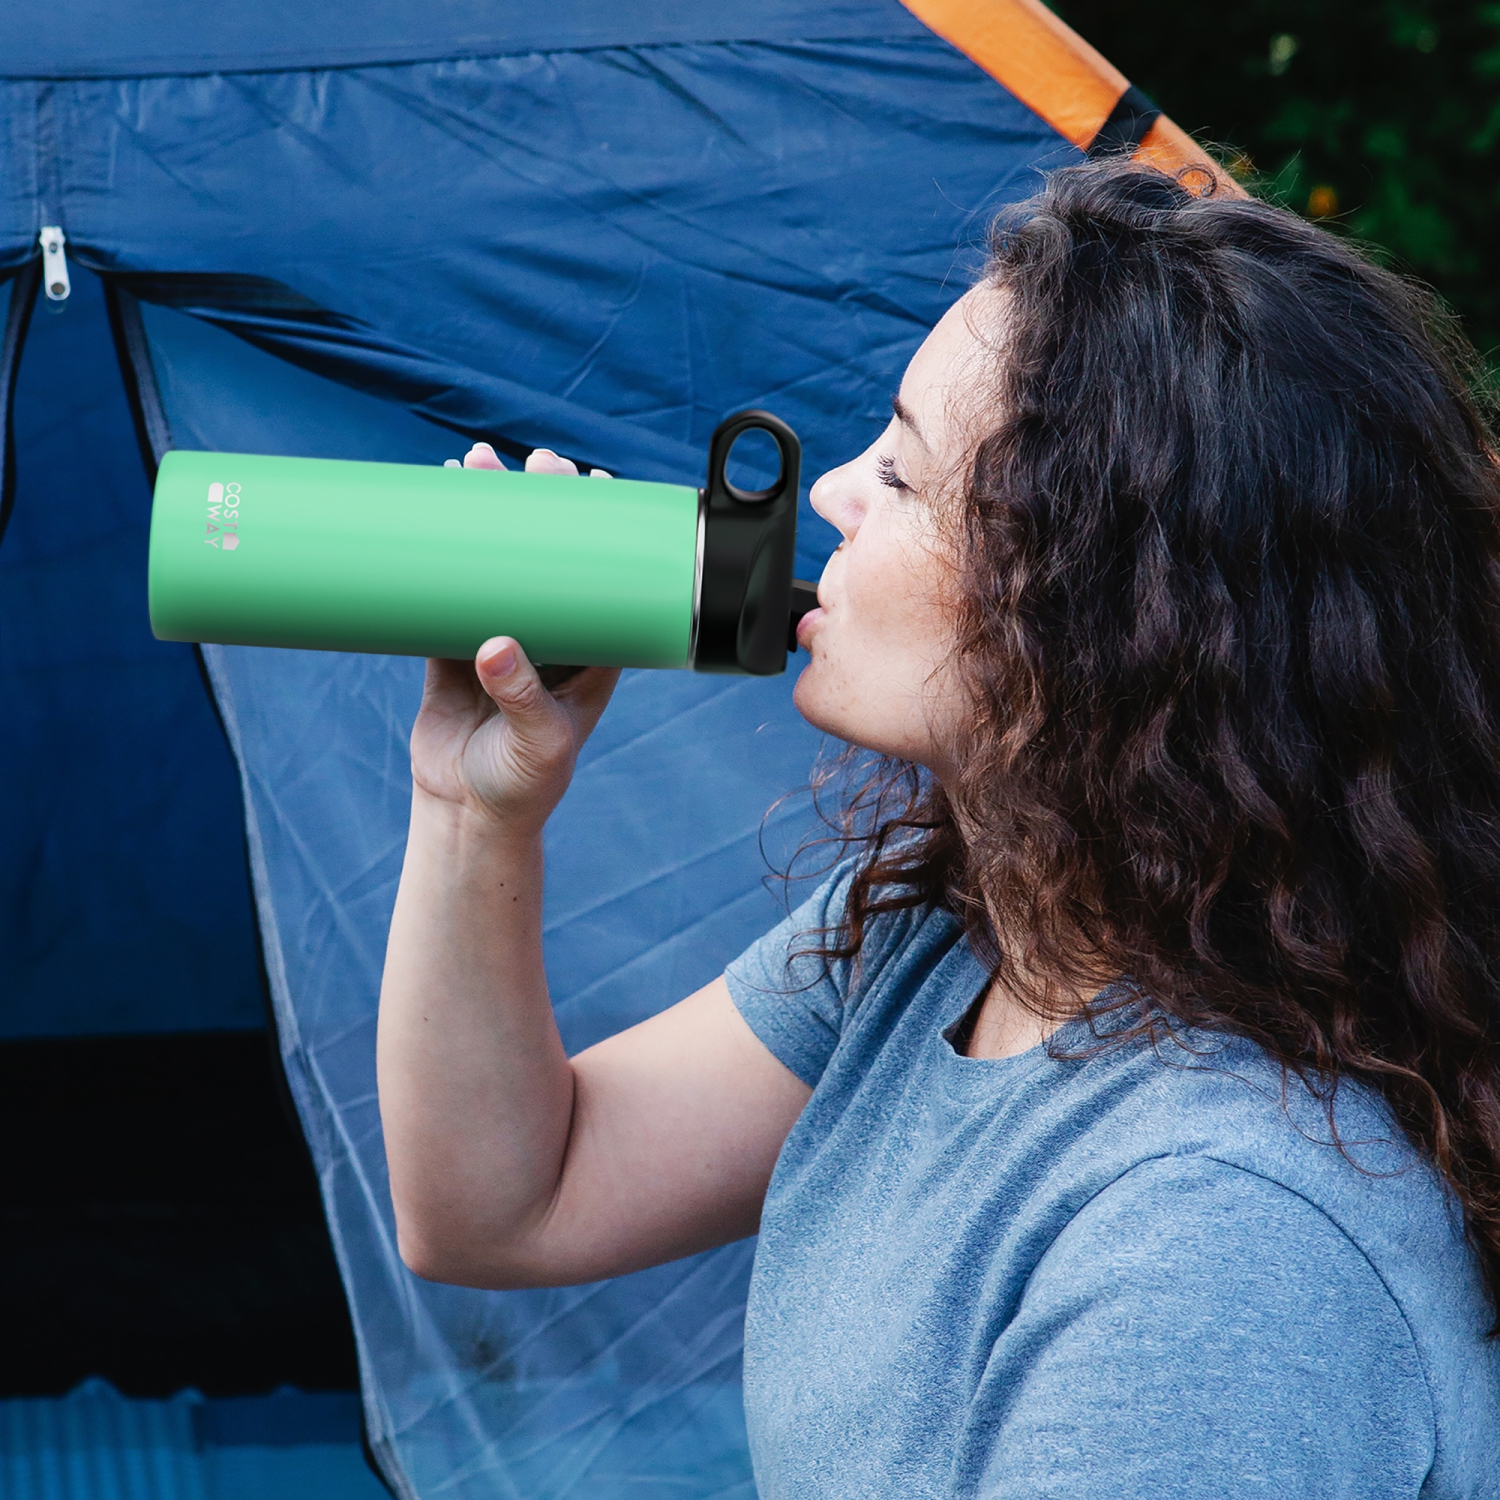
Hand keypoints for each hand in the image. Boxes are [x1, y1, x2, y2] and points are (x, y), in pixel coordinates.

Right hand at [414, 442, 619, 833]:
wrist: (468, 815)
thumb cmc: (524, 786)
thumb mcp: (537, 744)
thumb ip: (520, 696)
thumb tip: (494, 646)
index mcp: (592, 653)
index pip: (604, 577)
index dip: (602, 529)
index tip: (594, 481)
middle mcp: (552, 636)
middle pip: (552, 555)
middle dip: (543, 504)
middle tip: (534, 461)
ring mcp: (502, 637)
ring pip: (500, 561)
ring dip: (490, 515)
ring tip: (476, 464)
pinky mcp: (453, 646)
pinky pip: (451, 586)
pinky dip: (443, 549)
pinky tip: (434, 509)